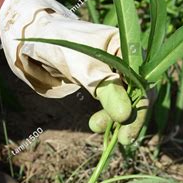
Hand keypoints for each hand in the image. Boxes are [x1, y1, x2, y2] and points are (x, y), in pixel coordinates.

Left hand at [0, 0, 132, 123]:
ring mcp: (120, 71)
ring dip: (115, 118)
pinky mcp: (109, 81)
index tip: (128, 133)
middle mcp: (129, 59)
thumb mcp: (85, 69)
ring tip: (96, 127)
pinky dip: (108, 114)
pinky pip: (116, 101)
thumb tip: (126, 116)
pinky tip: (98, 123)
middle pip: (139, 94)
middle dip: (129, 118)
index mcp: (128, 47)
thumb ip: (108, 91)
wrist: (39, 42)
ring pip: (127, 100)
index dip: (139, 110)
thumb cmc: (62, 46)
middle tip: (121, 140)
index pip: (143, 83)